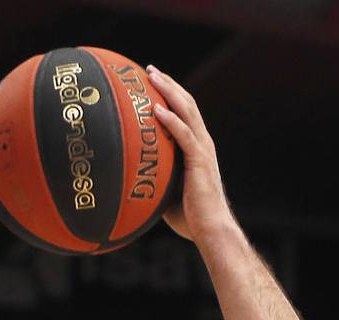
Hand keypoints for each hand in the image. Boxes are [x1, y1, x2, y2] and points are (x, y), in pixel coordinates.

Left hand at [147, 66, 239, 243]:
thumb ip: (153, 179)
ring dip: (169, 92)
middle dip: (168, 85)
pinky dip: (170, 120)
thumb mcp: (165, 192)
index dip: (170, 95)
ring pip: (187, 112)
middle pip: (186, 104)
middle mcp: (202, 143)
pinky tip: (156, 109)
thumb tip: (129, 180)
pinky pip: (183, 135)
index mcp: (196, 148)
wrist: (209, 229)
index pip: (184, 113)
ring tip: (152, 77)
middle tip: (149, 70)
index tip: (152, 82)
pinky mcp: (199, 161)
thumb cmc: (189, 217)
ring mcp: (202, 150)